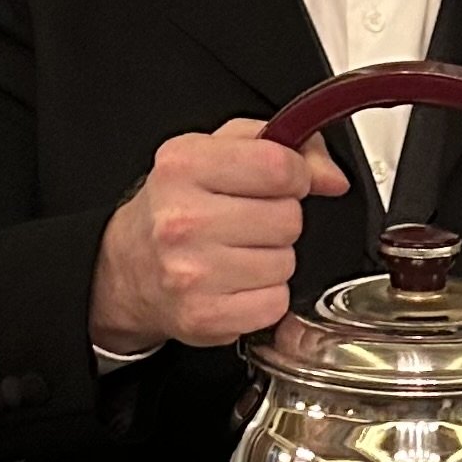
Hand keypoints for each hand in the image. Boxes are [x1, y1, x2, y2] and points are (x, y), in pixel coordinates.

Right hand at [88, 118, 347, 351]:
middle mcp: (182, 219)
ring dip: (273, 260)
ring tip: (237, 253)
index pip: (279, 166)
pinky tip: (237, 284)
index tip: (280, 183)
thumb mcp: (218, 152)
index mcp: (184, 165)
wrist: (129, 269)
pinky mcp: (204, 316)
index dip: (294, 176)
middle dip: (280, 220)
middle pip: (288, 218)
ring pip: (285, 262)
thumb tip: (331, 178)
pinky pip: (276, 303)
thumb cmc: (177, 208)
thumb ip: (284, 146)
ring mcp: (191, 272)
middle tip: (247, 223)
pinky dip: (265, 297)